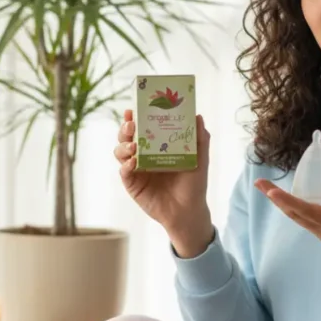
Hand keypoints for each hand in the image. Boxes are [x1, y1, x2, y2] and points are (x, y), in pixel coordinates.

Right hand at [115, 109, 213, 256]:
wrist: (188, 211)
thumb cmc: (193, 184)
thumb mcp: (200, 159)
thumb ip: (200, 139)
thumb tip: (198, 116)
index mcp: (157, 145)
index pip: (142, 127)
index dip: (135, 117)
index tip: (133, 109)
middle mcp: (143, 155)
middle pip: (127, 137)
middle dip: (125, 128)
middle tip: (131, 125)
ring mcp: (136, 170)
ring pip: (120, 152)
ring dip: (123, 146)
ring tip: (133, 146)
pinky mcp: (132, 184)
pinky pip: (124, 172)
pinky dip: (125, 166)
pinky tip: (133, 163)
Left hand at [255, 180, 320, 283]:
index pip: (308, 211)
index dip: (289, 201)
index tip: (271, 192)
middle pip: (296, 214)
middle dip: (276, 199)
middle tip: (258, 184)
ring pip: (298, 218)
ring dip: (282, 204)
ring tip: (268, 190)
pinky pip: (304, 220)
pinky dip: (293, 209)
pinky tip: (288, 202)